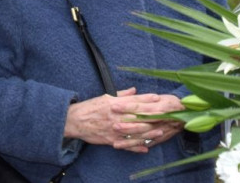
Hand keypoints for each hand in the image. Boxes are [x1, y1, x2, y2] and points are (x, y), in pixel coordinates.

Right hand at [65, 88, 184, 152]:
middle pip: (137, 116)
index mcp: (114, 104)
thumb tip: (134, 90)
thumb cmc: (90, 108)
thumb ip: (121, 95)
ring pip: (133, 132)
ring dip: (147, 132)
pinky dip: (135, 147)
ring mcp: (113, 129)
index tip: (158, 97)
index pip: (133, 101)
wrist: (74, 121)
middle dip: (152, 116)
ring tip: (160, 132)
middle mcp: (115, 116)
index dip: (146, 99)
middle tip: (165, 116)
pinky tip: (145, 148)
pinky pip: (125, 145)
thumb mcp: (105, 97)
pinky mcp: (110, 140)